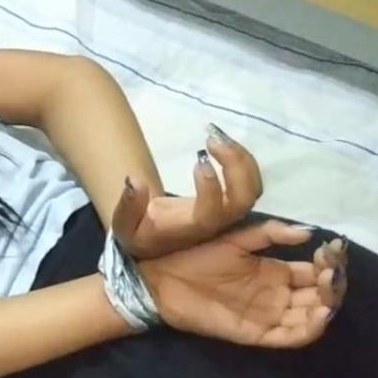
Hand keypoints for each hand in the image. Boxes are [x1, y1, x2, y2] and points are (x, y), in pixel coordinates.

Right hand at [113, 123, 262, 257]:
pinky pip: (249, 181)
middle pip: (244, 199)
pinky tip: (222, 142)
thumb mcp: (125, 224)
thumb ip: (128, 206)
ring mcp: (228, 212)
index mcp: (192, 227)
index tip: (199, 160)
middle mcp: (216, 222)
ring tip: (216, 137)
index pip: (212, 212)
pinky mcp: (231, 201)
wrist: (155, 240)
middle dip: (236, 165)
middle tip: (212, 140)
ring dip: (241, 158)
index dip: (212, 189)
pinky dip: (242, 158)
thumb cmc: (141, 232)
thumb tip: (134, 181)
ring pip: (252, 188)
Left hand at [139, 220, 347, 347]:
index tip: (334, 250)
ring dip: (326, 306)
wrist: (163, 278)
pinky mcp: (257, 334)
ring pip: (310, 317)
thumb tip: (308, 232)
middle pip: (318, 295)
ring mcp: (268, 316)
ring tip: (328, 289)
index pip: (314, 272)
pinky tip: (319, 313)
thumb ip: (269, 233)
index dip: (329, 263)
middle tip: (332, 271)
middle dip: (331, 284)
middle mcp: (277, 295)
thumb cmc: (196, 256)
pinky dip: (309, 329)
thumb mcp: (236, 238)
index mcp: (275, 272)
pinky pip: (290, 337)